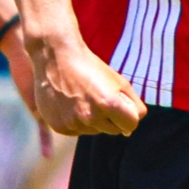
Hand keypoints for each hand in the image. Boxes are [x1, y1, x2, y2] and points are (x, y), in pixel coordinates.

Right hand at [15, 20, 146, 137]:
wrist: (55, 57)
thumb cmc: (90, 67)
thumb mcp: (120, 81)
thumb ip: (133, 105)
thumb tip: (129, 131)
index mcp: (109, 104)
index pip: (131, 126)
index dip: (128, 114)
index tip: (119, 102)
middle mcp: (90, 117)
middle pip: (114, 131)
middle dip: (111, 118)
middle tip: (98, 96)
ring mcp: (73, 123)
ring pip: (94, 130)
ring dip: (93, 119)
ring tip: (81, 98)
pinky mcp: (59, 127)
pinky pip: (77, 131)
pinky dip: (76, 121)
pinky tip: (69, 104)